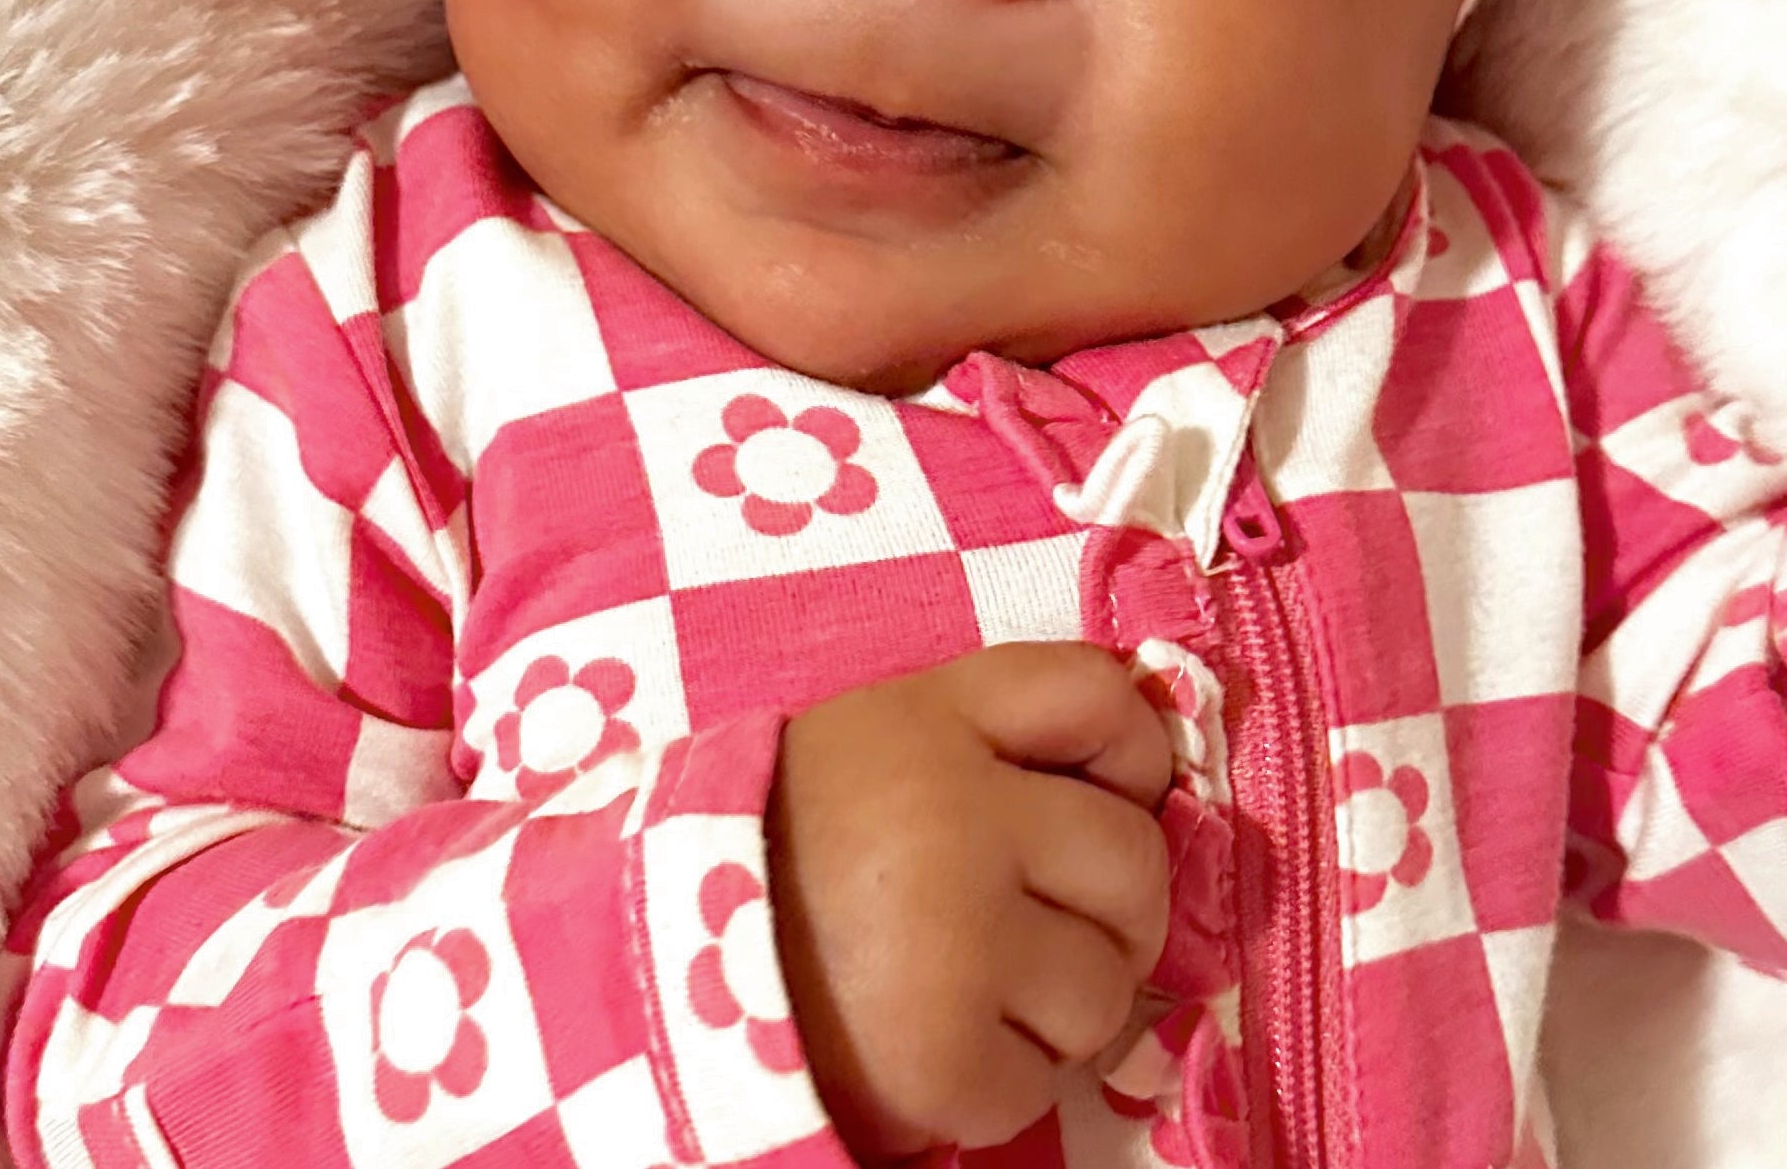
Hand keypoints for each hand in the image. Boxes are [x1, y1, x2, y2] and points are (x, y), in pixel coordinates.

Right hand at [767, 642, 1173, 1161]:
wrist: (645, 970)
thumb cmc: (785, 849)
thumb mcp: (880, 738)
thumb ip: (994, 734)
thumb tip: (1142, 778)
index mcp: (932, 718)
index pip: (1102, 698)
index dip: (1132, 755)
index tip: (1099, 797)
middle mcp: (957, 814)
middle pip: (1133, 859)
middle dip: (1103, 910)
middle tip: (1031, 928)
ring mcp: (956, 939)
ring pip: (1106, 989)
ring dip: (1053, 1010)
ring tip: (966, 992)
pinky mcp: (940, 1058)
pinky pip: (1039, 1087)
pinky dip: (994, 1088)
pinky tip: (929, 1051)